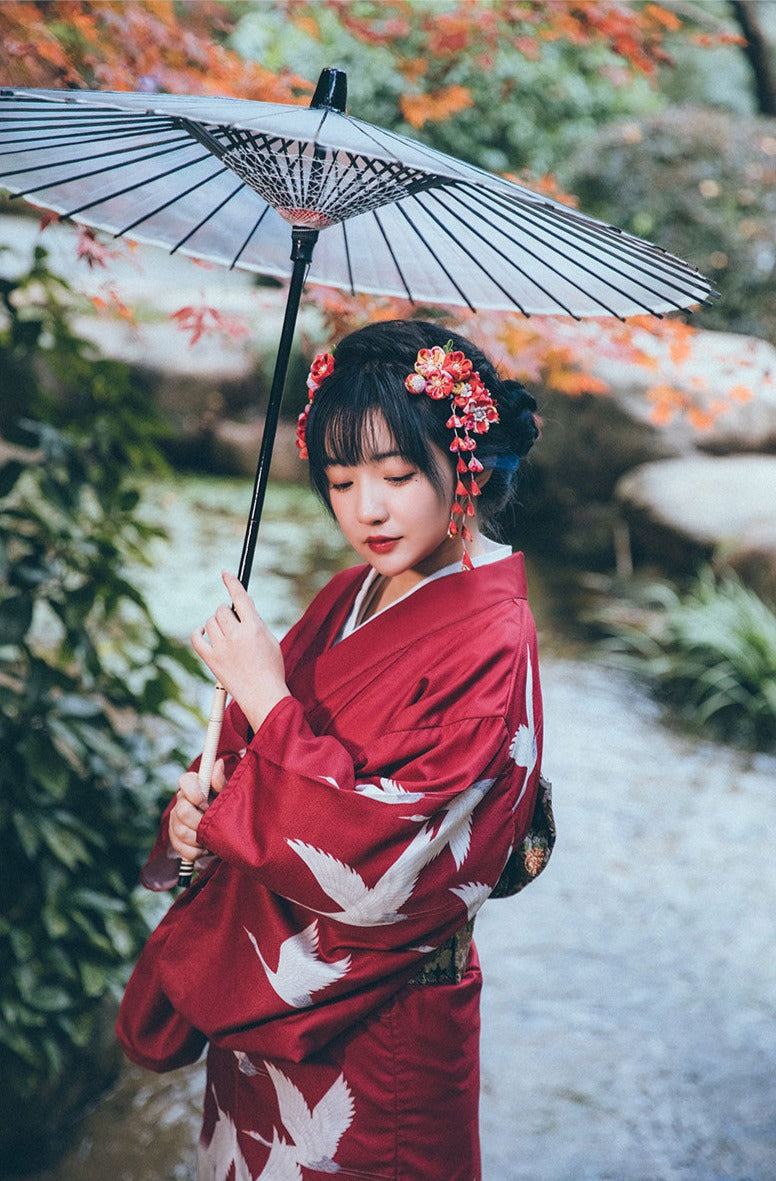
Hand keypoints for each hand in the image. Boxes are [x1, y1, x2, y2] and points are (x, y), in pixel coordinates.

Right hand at [168, 755, 234, 861]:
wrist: (224, 834)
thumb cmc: (225, 809)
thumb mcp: (227, 795)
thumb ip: (221, 783)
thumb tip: (219, 763)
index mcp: (193, 787)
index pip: (185, 780)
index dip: (194, 793)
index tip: (206, 803)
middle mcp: (181, 802)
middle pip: (181, 811)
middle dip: (199, 821)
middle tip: (212, 824)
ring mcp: (175, 821)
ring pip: (181, 831)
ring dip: (199, 838)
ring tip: (211, 837)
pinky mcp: (175, 840)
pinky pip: (182, 848)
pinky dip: (196, 851)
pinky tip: (205, 847)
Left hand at [191, 571, 290, 730]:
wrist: (264, 696)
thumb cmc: (271, 669)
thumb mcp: (271, 641)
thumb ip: (256, 623)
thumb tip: (241, 610)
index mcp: (254, 628)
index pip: (240, 597)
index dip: (231, 582)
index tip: (225, 573)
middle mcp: (236, 635)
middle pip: (221, 610)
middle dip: (226, 613)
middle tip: (234, 624)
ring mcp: (222, 647)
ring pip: (210, 622)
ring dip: (216, 624)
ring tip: (226, 636)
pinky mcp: (211, 659)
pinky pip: (196, 638)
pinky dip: (198, 632)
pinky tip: (203, 632)